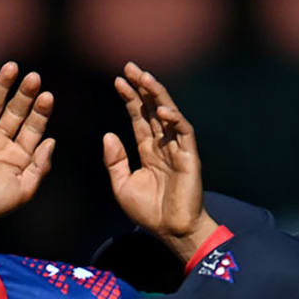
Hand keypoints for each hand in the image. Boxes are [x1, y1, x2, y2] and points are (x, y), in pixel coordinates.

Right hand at [0, 61, 55, 238]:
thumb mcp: (23, 191)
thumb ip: (39, 167)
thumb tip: (50, 141)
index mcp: (19, 154)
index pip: (34, 127)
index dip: (41, 112)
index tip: (48, 96)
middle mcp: (2, 142)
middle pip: (15, 111)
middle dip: (24, 94)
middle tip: (33, 77)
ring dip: (2, 87)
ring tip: (12, 68)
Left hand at [103, 62, 215, 260]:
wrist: (170, 230)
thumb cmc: (148, 211)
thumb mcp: (122, 185)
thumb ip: (115, 160)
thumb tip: (108, 134)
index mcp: (148, 150)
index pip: (138, 117)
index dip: (129, 98)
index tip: (117, 80)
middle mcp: (164, 145)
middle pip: (152, 109)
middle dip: (142, 88)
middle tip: (130, 67)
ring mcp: (178, 149)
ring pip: (169, 115)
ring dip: (157, 96)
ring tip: (145, 78)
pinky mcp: (190, 158)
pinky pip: (183, 134)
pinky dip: (174, 120)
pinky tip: (162, 110)